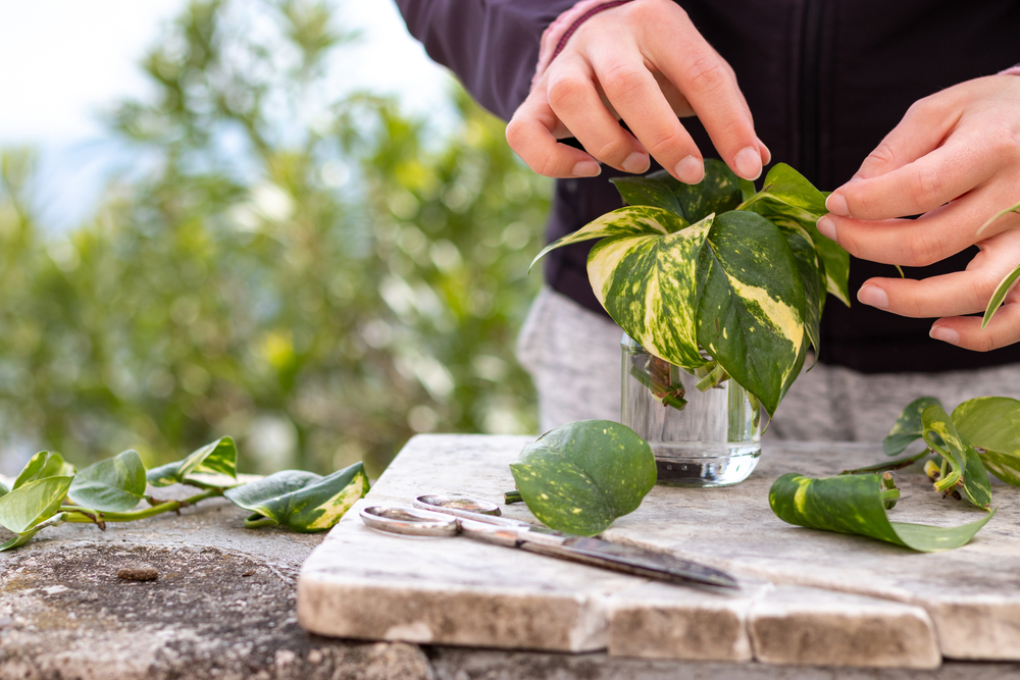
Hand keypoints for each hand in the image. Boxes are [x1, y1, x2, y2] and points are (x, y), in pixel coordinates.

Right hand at [506, 0, 768, 181]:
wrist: (592, 35)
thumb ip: (726, 110)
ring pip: (570, 100)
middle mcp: (603, 36)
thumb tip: (757, 162)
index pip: (699, 71)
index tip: (747, 168)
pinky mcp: (532, 99)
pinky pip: (525, 132)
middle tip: (690, 173)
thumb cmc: (655, 63)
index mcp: (656, 20)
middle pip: (627, 84)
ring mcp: (561, 66)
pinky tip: (588, 167)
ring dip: (608, 142)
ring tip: (636, 161)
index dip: (728, 124)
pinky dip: (555, 160)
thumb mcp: (693, 71)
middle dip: (664, 137)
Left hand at [816, 75, 1019, 350]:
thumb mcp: (948, 108)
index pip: (918, 188)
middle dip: (868, 244)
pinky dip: (978, 334)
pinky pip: (1018, 317)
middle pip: (932, 242)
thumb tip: (851, 197)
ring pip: (974, 289)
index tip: (832, 204)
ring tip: (866, 292)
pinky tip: (937, 328)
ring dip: (910, 301)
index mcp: (996, 148)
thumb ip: (896, 151)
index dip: (866, 203)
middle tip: (833, 233)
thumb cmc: (999, 113)